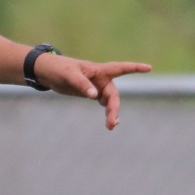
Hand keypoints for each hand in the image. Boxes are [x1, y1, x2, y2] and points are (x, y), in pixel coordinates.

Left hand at [35, 54, 151, 129]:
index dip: (134, 68)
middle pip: (113, 94)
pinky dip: (107, 112)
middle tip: (113, 122)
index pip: (119, 68)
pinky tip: (110, 122)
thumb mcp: (68, 75)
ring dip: (112, 112)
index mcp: (98, 70)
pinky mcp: (90, 93)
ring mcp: (96, 86)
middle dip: (114, 107)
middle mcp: (100, 78)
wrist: (46, 73)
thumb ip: (82, 84)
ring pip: (109, 101)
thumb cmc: (58, 69)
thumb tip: (94, 96)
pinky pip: (103, 103)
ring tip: (111, 126)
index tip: (148, 67)